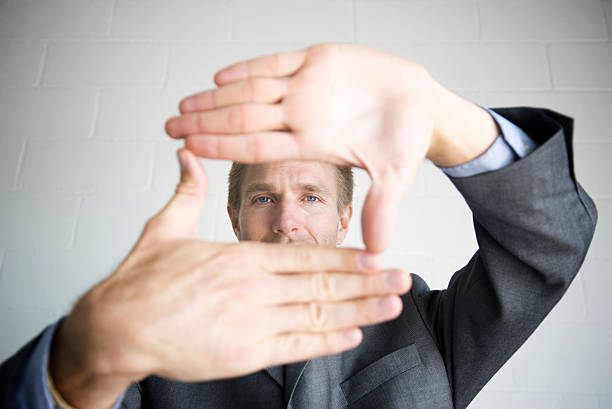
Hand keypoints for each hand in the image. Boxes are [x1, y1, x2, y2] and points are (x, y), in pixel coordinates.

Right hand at [49, 148, 411, 408]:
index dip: (345, 256)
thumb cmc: (141, 281)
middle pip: (323, 284)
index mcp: (241, 258)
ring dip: (360, 310)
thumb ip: (186, 191)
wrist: (117, 326)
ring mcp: (254, 322)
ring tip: (391, 305)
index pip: (306, 255)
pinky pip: (296, 346)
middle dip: (366, 281)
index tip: (374, 254)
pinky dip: (327, 341)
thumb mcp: (164, 228)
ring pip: (319, 315)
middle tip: (402, 278)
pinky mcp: (245, 353)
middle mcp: (255, 288)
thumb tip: (186, 156)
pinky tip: (353, 334)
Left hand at [165, 43, 497, 251]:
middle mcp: (302, 117)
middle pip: (243, 119)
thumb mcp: (394, 176)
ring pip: (251, 91)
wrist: (421, 106)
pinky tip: (220, 77)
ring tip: (184, 104)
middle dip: (205, 122)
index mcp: (312, 143)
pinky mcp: (318, 60)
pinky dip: (248, 67)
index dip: (222, 146)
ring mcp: (307, 88)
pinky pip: (276, 63)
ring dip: (216, 97)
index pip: (257, 146)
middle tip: (170, 126)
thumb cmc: (406, 140)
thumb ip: (380, 208)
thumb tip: (377, 252)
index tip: (188, 149)